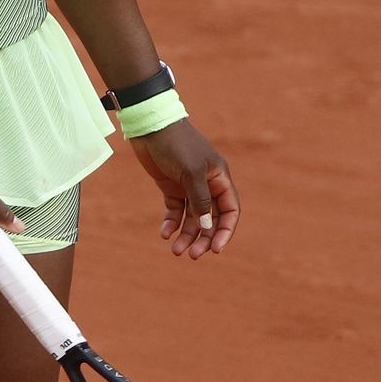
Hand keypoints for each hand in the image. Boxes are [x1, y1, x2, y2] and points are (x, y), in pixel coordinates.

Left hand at [129, 118, 239, 259]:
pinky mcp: (171, 187)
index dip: (226, 231)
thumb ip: (200, 200)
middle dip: (203, 238)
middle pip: (210, 219)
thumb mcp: (191, 172)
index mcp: (219, 178)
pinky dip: (171, 224)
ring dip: (186, 235)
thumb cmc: (176, 144)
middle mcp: (207, 184)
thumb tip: (206, 227)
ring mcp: (188, 186)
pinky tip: (164, 234)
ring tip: (176, 251)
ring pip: (191, 218)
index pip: (230, 210)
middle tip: (192, 255)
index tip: (216, 249)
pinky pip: (175, 211)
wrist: (150, 126)